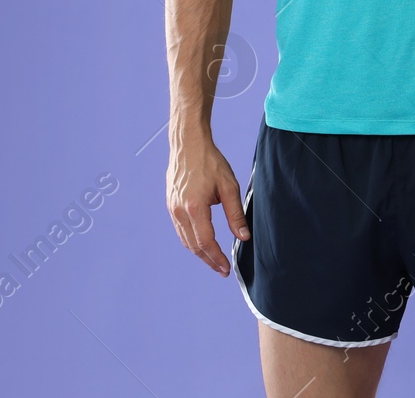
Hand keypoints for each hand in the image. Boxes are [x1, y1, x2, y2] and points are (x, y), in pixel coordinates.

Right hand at [167, 130, 248, 277]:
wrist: (188, 144)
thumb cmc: (210, 162)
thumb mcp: (229, 186)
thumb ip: (235, 214)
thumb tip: (243, 237)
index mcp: (195, 208)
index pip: (206, 243)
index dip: (216, 258)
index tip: (225, 269)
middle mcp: (180, 211)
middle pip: (194, 246)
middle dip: (208, 260)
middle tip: (221, 270)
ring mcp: (172, 208)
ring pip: (185, 240)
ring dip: (199, 252)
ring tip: (213, 259)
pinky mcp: (170, 204)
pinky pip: (180, 229)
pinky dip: (191, 240)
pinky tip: (201, 241)